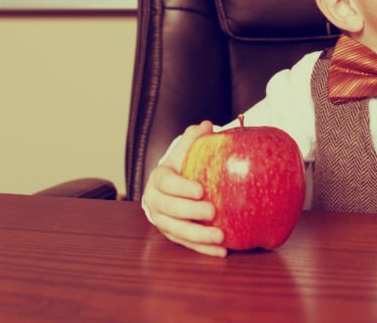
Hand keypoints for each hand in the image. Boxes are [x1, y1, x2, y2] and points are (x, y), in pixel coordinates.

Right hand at [142, 120, 226, 257]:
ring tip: (220, 237)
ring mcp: (162, 221)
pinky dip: (202, 249)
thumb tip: (207, 125)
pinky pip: (186, 244)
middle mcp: (156, 202)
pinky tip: (221, 252)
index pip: (167, 183)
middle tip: (212, 211)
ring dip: (198, 236)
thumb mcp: (185, 152)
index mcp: (159, 179)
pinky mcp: (172, 235)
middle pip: (170, 209)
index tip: (200, 189)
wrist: (170, 188)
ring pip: (177, 231)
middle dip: (191, 212)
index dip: (181, 188)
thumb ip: (194, 139)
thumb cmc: (181, 168)